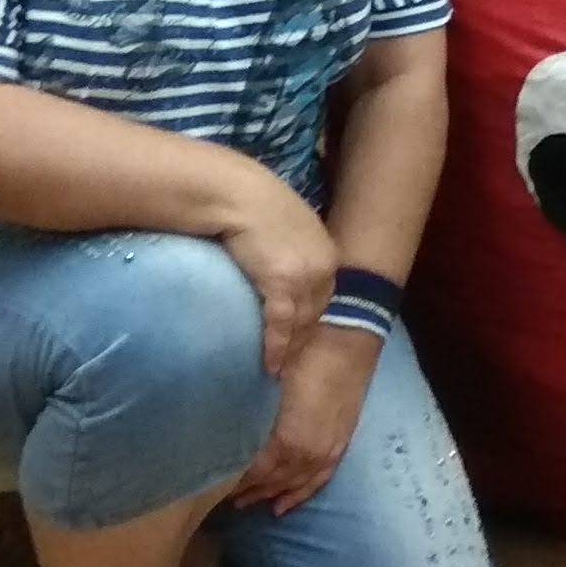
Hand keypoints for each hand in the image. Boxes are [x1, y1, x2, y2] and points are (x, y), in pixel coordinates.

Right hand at [214, 174, 339, 374]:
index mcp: (327, 253)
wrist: (238, 194)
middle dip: (303, 342)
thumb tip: (282, 272)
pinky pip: (281, 324)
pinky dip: (276, 347)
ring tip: (278, 372)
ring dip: (290, 351)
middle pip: (315, 315)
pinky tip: (269, 365)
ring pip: (301, 324)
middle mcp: (323, 267)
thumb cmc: (255, 206)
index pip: (323, 298)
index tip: (300, 342)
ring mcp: (305, 276)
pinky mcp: (282, 283)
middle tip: (290, 367)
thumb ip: (293, 253)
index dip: (310, 322)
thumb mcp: (287, 230)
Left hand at [233, 330, 376, 514]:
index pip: (258, 471)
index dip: (239, 481)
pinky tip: (285, 505)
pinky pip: (320, 479)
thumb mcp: (271, 381)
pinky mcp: (341, 445)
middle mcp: (309, 453)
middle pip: (275, 481)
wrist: (348, 341)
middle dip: (251, 492)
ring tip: (250, 504)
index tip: (217, 487)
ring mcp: (328, 451)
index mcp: (289, 438)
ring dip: (273, 495)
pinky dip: (302, 494)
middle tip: (228, 500)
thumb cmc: (305, 354)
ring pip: (296, 484)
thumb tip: (228, 431)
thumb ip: (252, 412)